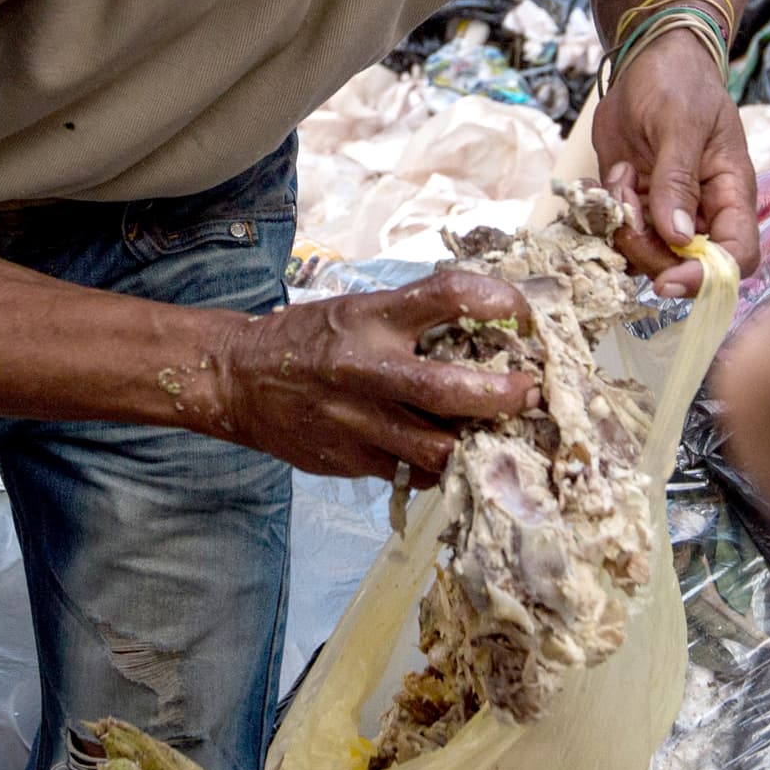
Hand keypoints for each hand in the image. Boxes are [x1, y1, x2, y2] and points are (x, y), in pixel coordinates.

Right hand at [210, 266, 538, 484]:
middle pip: (450, 389)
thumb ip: (415, 317)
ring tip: (498, 432)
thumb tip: (490, 325)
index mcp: (370, 318)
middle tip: (530, 392)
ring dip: (478, 443)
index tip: (522, 311)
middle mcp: (365, 368)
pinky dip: (442, 466)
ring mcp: (358, 421)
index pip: (447, 295)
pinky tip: (451, 453)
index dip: (497, 299)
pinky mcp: (352, 461)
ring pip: (439, 449)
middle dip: (504, 395)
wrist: (239, 379)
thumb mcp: (359, 309)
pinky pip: (414, 474)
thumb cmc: (310, 339)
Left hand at [592, 30, 758, 297]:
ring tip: (616, 177)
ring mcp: (664, 211)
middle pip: (680, 264)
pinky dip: (600, 215)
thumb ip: (677, 180)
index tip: (668, 280)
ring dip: (620, 226)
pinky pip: (615, 231)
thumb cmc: (677, 83)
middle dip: (646, 245)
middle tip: (625, 199)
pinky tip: (598, 182)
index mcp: (730, 193)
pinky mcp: (632, 204)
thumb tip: (678, 237)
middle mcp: (701, 212)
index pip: (736, 256)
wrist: (647, 62)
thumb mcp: (679, 123)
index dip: (707, 278)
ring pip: (642, 253)